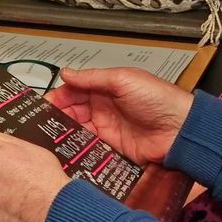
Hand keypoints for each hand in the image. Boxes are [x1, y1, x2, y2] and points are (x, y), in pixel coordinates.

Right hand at [47, 67, 191, 167]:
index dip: (58, 96)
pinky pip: (89, 147)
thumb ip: (92, 78)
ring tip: (47, 137)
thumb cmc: (158, 98)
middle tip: (41, 123)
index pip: (74, 90)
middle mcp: (103, 107)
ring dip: (63, 131)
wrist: (180, 130)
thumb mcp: (123, 80)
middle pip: (72, 111)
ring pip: (77, 129)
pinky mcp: (112, 148)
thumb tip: (65, 73)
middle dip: (56, 115)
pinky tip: (64, 149)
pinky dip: (76, 147)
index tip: (43, 105)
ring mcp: (107, 128)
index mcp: (105, 87)